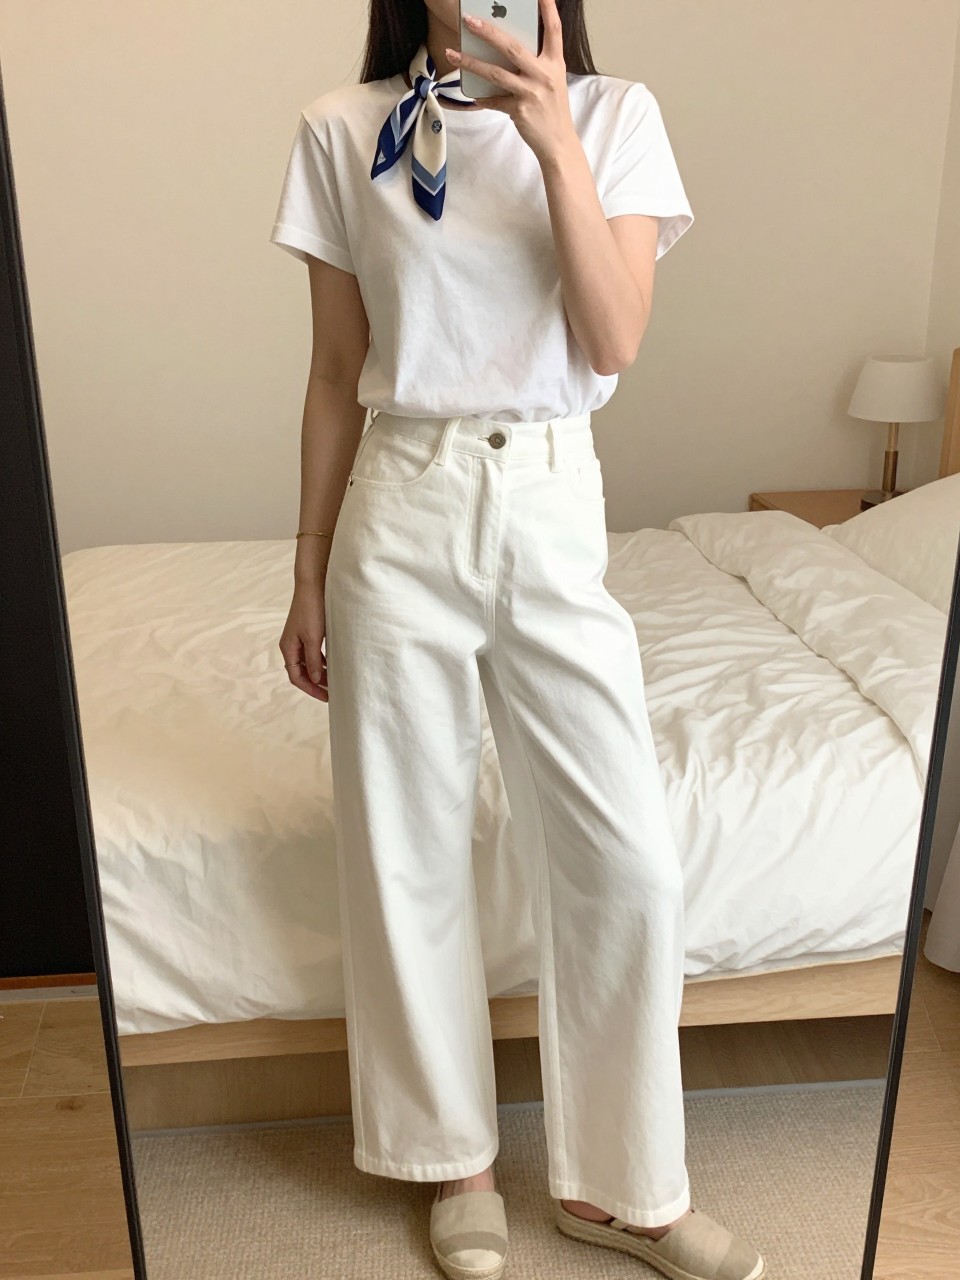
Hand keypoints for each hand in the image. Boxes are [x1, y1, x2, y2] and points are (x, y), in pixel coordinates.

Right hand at [279, 583, 328, 701]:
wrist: (313, 585)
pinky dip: (322, 661)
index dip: (311, 689)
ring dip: (320, 673)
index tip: (326, 697)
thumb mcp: (313, 638)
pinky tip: (334, 665)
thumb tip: (316, 679)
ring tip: (335, 681)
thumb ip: (314, 660)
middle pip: (301, 672)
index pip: (296, 677)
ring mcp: (299, 639)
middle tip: (333, 692)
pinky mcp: (308, 632)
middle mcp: (291, 645)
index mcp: (288, 648)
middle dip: (315, 684)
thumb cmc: (312, 609)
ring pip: (308, 663)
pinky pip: (313, 653)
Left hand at [446, 0, 576, 164]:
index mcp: (555, 63)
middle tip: (469, 20)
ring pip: (496, 72)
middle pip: (512, 47)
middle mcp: (544, 75)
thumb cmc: (553, 110)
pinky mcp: (520, 110)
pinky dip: (484, 98)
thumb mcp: (552, 81)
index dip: (548, 9)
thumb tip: (507, 49)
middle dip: (488, 32)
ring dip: (471, 63)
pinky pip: (495, 100)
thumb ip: (536, 64)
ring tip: (453, 54)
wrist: (558, 143)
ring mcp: (531, 92)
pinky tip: (474, 95)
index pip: (554, 29)